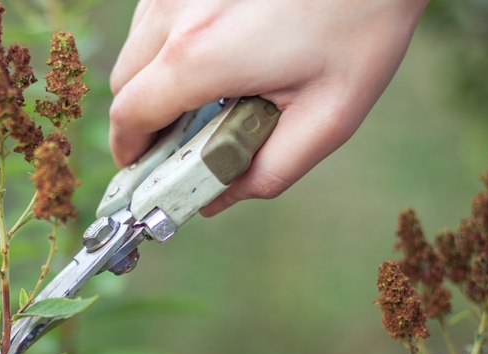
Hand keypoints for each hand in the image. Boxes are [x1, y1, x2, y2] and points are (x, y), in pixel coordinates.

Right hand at [109, 0, 428, 215]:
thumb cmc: (363, 21)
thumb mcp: (330, 116)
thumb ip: (268, 171)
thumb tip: (217, 200)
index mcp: (200, 57)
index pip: (129, 118)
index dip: (130, 152)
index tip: (143, 170)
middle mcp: (176, 13)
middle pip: (125, 81)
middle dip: (144, 117)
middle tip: (183, 137)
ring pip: (139, 43)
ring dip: (157, 73)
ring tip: (214, 86)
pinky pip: (159, 13)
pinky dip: (174, 37)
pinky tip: (222, 44)